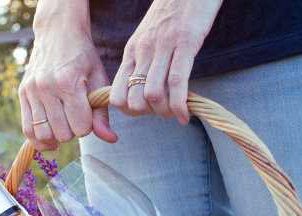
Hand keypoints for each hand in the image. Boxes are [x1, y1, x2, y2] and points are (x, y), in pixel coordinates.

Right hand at [19, 0, 117, 151]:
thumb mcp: (98, 80)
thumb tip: (110, 139)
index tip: (88, 115)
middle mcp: (47, 87)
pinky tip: (50, 137)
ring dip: (56, 135)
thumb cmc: (82, 57)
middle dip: (72, 131)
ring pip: (44, 134)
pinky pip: (28, 129)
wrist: (57, 32)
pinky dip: (39, 139)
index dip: (87, 126)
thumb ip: (102, 112)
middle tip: (75, 117)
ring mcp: (32, 91)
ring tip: (63, 124)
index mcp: (69, 82)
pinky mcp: (22, 93)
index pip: (81, 128)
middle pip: (63, 134)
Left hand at [110, 0, 221, 124]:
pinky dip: (179, 105)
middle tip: (163, 112)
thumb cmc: (173, 14)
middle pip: (134, 100)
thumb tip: (144, 90)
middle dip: (148, 114)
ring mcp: (163, 47)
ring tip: (175, 113)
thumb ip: (144, 60)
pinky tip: (185, 114)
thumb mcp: (148, 37)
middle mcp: (143, 51)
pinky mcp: (185, 43)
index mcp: (132, 51)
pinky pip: (177, 82)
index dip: (128, 112)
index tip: (145, 112)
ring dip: (165, 112)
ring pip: (153, 94)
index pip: (116, 94)